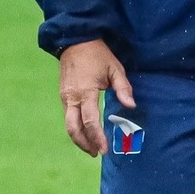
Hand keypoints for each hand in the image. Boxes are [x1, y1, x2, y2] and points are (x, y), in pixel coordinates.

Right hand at [57, 39, 135, 156]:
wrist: (74, 40)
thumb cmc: (97, 54)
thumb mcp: (114, 68)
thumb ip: (123, 88)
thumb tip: (131, 106)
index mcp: (85, 92)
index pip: (90, 121)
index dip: (97, 137)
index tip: (104, 150)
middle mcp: (71, 98)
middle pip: (73, 129)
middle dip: (84, 144)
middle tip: (97, 153)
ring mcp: (65, 97)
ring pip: (69, 125)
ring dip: (79, 138)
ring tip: (92, 147)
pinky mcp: (63, 95)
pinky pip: (68, 117)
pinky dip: (76, 128)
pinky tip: (86, 133)